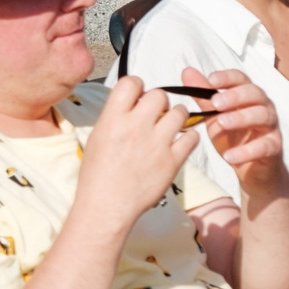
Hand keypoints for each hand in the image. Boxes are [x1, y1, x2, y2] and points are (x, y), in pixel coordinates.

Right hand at [78, 74, 195, 233]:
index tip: (138, 96)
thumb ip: (115, 117)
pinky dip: (189, 137)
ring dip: (177, 115)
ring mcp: (157, 144)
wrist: (107, 204)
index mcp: (113, 119)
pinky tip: (179, 142)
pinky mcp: (172, 161)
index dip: (137, 86)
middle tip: (156, 113)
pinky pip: (192, 138)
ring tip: (170, 126)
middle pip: (159, 95)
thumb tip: (131, 104)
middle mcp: (136, 127)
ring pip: (180, 112)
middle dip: (159, 101)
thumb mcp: (98, 137)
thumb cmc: (97, 173)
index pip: (131, 83)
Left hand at [185, 67, 288, 185]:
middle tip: (215, 103)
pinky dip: (247, 151)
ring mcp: (270, 126)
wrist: (251, 167)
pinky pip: (264, 146)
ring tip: (222, 123)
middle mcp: (263, 106)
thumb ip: (203, 95)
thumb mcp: (214, 115)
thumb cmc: (233, 135)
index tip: (211, 80)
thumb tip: (187, 72)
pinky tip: (229, 156)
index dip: (227, 77)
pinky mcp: (274, 147)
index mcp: (247, 95)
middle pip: (254, 93)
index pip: (240, 78)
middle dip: (234, 96)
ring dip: (241, 118)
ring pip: (262, 116)